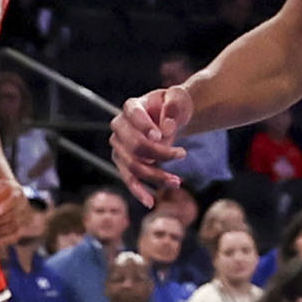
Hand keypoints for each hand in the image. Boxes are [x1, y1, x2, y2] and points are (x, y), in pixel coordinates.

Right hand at [111, 88, 185, 202]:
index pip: (134, 116)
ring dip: (156, 176)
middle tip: (183, 154)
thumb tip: (165, 130)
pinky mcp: (123, 162)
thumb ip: (173, 108)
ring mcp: (118, 146)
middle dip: (160, 154)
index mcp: (132, 106)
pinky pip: (129, 180)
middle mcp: (119, 126)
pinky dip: (138, 192)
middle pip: (135, 145)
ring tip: (177, 182)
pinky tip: (150, 202)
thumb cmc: (173, 106)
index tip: (162, 136)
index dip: (145, 126)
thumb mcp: (178, 99)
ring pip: (133, 166)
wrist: (169, 117)